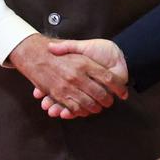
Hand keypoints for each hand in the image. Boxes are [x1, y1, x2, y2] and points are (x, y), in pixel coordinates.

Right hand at [9, 34, 126, 116]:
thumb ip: (90, 56)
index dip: (118, 87)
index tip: (123, 92)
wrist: (36, 53)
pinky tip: (82, 110)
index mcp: (84, 63)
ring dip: (95, 108)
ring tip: (97, 107)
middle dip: (107, 100)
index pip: (108, 78)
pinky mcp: (59, 95)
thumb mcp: (75, 47)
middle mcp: (78, 76)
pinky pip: (74, 108)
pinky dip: (79, 111)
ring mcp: (69, 87)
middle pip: (100, 93)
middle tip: (109, 102)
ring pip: (88, 103)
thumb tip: (103, 67)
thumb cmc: (59, 51)